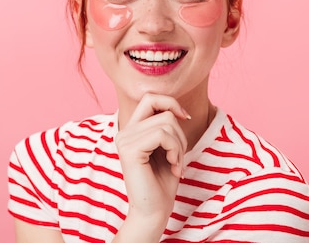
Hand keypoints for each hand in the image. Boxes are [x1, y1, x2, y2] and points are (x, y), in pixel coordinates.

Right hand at [115, 93, 190, 221]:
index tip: (185, 118)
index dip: (170, 102)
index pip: (149, 98)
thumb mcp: (167, 148)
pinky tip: (173, 167)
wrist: (154, 211)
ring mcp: (124, 140)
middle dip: (180, 133)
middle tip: (179, 157)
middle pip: (163, 111)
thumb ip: (166, 127)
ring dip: (179, 146)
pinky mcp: (130, 150)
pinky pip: (162, 135)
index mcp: (131, 130)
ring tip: (176, 165)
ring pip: (166, 123)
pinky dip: (175, 150)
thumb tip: (178, 109)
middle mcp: (124, 132)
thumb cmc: (162, 182)